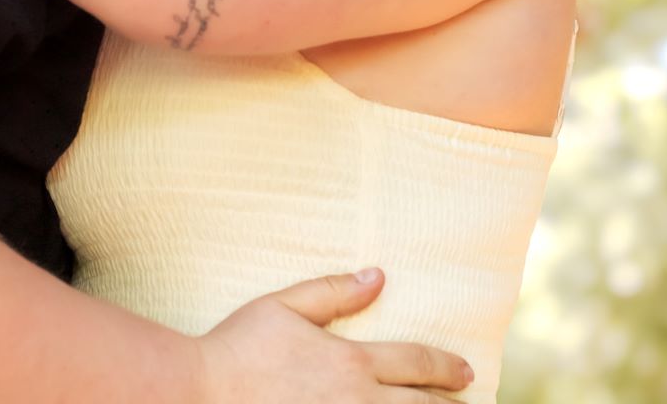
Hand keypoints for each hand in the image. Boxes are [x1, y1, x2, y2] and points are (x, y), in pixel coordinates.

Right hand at [196, 269, 473, 403]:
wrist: (199, 394)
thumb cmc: (238, 348)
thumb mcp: (283, 305)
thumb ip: (333, 291)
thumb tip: (378, 276)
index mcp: (350, 362)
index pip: (415, 362)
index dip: (445, 366)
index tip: (464, 371)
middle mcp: (357, 402)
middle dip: (448, 403)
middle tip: (467, 400)